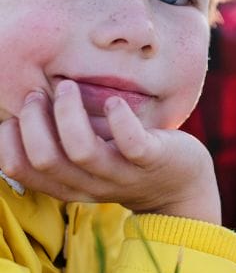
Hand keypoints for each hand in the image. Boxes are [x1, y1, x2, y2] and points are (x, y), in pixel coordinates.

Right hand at [0, 81, 220, 222]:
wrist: (181, 186)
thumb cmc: (125, 160)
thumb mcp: (88, 157)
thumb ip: (59, 142)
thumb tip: (22, 105)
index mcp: (67, 184)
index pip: (20, 170)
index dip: (6, 141)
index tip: (12, 115)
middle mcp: (90, 184)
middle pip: (45, 160)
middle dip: (33, 121)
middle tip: (38, 94)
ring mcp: (122, 174)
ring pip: (82, 151)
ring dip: (68, 114)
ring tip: (68, 86)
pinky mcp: (153, 160)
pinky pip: (132, 144)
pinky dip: (119, 120)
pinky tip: (113, 102)